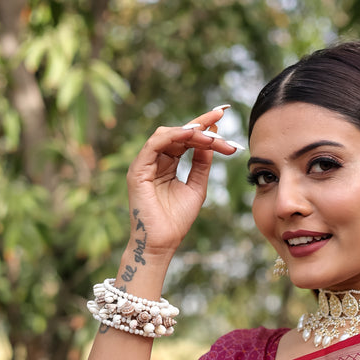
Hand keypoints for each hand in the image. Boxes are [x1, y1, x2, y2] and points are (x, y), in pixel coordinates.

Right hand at [125, 106, 243, 257]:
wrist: (162, 243)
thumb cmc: (177, 220)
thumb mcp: (196, 188)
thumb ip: (201, 165)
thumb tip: (211, 143)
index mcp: (167, 164)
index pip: (185, 139)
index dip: (203, 126)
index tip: (222, 115)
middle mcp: (154, 160)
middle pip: (178, 133)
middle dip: (201, 124)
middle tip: (220, 116)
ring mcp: (144, 164)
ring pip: (167, 135)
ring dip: (191, 132)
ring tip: (211, 135)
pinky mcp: (138, 170)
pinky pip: (155, 144)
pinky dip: (173, 137)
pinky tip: (191, 135)